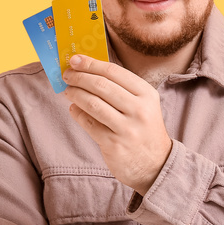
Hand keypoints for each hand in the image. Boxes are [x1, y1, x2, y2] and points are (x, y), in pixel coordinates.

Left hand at [61, 54, 172, 195]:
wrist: (156, 165)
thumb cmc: (144, 129)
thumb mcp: (143, 105)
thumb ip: (121, 89)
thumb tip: (89, 71)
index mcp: (146, 94)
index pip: (114, 72)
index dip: (91, 63)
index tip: (75, 59)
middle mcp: (139, 109)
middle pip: (101, 85)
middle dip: (79, 77)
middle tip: (67, 75)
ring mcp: (127, 128)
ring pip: (93, 104)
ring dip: (76, 94)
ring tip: (68, 91)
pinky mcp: (114, 144)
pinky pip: (89, 124)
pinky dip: (77, 114)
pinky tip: (73, 109)